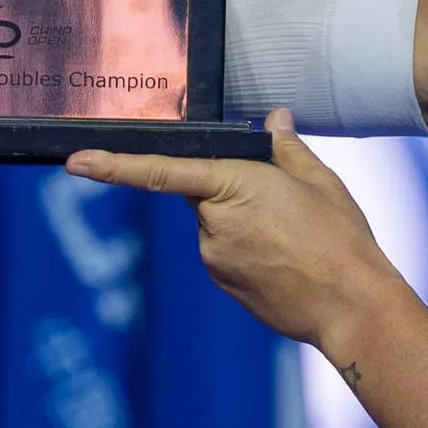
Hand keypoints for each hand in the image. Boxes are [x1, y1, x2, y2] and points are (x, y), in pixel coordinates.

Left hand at [66, 112, 396, 350]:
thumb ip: (288, 148)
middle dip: (233, 192)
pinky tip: (287, 261)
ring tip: (295, 239)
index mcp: (233, 185)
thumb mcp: (321, 183)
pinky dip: (250, 251)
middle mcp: (213, 223)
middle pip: (203, 193)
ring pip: (216, 225)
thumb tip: (275, 118)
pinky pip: (226, 253)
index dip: (113, 166)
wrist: (352, 309)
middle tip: (287, 208)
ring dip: (245, 224)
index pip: (161, 170)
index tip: (75, 163)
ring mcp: (214, 258)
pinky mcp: (223, 283)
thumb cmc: (342, 241)